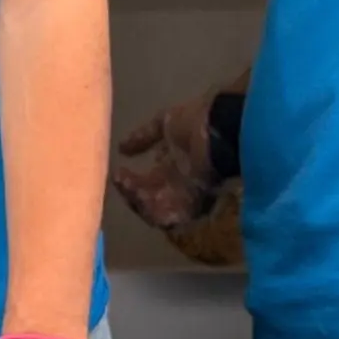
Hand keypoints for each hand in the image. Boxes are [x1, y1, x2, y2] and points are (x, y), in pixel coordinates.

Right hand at [111, 92, 219, 230]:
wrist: (220, 129)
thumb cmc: (195, 122)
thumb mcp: (165, 122)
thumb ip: (144, 136)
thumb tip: (121, 147)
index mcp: (176, 164)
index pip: (150, 181)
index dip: (132, 181)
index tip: (118, 171)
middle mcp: (181, 183)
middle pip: (151, 197)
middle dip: (131, 192)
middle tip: (120, 180)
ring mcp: (187, 195)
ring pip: (155, 209)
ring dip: (136, 199)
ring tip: (125, 184)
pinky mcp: (191, 205)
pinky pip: (166, 216)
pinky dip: (147, 206)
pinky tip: (135, 190)